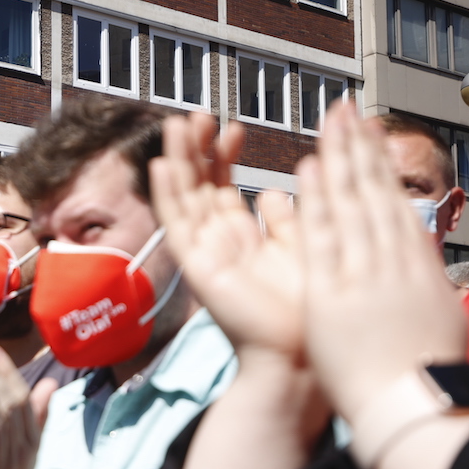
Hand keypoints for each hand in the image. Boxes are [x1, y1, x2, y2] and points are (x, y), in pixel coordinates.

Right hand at [151, 113, 304, 363]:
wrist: (299, 353)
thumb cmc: (305, 311)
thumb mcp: (303, 248)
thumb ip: (286, 217)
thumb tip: (273, 190)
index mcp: (244, 238)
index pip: (224, 186)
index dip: (225, 155)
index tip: (233, 125)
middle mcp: (219, 243)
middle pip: (199, 186)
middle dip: (197, 150)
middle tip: (199, 114)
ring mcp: (204, 254)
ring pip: (183, 198)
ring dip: (177, 161)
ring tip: (177, 125)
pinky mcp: (197, 268)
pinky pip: (175, 226)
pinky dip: (167, 195)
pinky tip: (162, 166)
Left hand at [300, 103, 466, 421]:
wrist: (410, 407)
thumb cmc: (419, 373)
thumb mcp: (436, 317)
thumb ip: (423, 283)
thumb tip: (421, 262)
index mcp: (417, 267)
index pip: (394, 205)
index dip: (381, 167)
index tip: (371, 136)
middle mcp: (393, 262)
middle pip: (374, 193)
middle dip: (359, 148)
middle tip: (348, 110)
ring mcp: (364, 273)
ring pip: (351, 204)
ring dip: (339, 160)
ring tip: (330, 124)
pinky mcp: (333, 292)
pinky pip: (322, 236)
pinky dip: (317, 200)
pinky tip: (308, 170)